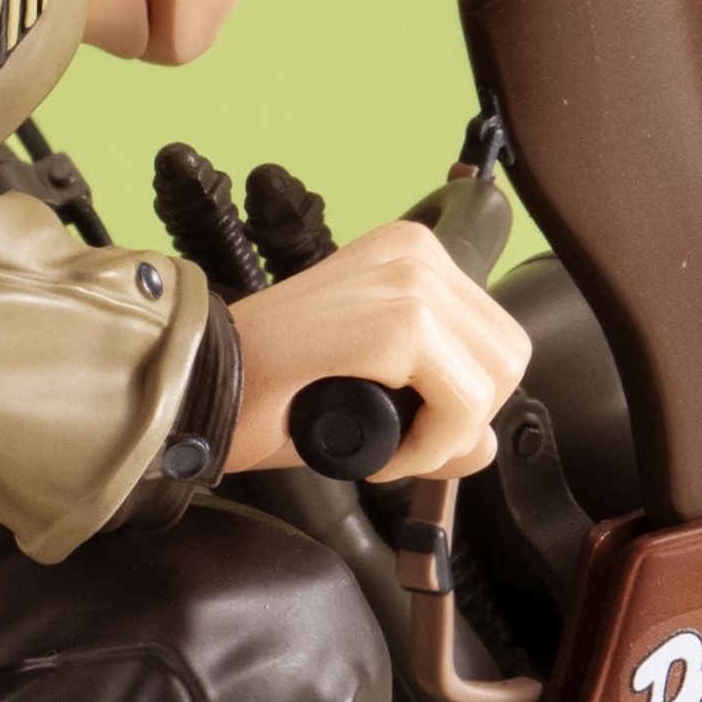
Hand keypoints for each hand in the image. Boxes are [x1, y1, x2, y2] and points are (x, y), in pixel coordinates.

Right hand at [227, 221, 530, 480]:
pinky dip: (425, 447)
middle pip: (509, 358)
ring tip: (377, 441)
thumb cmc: (260, 390)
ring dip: (441, 436)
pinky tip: (372, 448)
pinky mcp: (399, 322)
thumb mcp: (368, 396)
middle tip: (392, 437)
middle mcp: (416, 253)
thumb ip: (435, 413)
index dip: (462, 400)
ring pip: (493, 384)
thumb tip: (486, 445)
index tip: (401, 421)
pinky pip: (462, 406)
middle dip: (460, 418)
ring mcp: (409, 282)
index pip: (496, 337)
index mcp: (410, 254)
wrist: (192, 388)